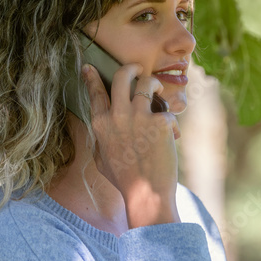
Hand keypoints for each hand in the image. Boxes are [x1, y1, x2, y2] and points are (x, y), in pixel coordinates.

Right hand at [82, 63, 180, 227]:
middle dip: (130, 68)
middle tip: (137, 69)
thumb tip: (102, 128)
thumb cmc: (124, 180)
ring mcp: (139, 117)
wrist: (146, 193)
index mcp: (101, 124)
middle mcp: (118, 115)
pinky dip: (171, 121)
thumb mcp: (101, 158)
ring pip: (147, 82)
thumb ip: (101, 138)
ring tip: (157, 91)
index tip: (89, 67)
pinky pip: (167, 110)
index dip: (91, 77)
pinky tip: (171, 136)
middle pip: (122, 76)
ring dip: (153, 84)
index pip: (95, 92)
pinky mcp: (160, 122)